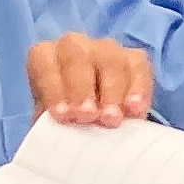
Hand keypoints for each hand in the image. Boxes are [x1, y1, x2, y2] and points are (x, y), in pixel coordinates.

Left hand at [25, 33, 153, 124]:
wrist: (95, 123)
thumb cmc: (69, 119)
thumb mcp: (54, 122)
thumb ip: (52, 125)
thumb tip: (53, 138)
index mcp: (45, 56)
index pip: (45, 64)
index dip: (53, 89)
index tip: (63, 117)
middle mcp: (74, 46)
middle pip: (78, 56)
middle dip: (82, 89)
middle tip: (88, 117)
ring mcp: (106, 49)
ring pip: (111, 60)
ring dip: (111, 92)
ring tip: (111, 120)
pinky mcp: (134, 59)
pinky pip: (138, 68)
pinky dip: (138, 89)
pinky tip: (135, 110)